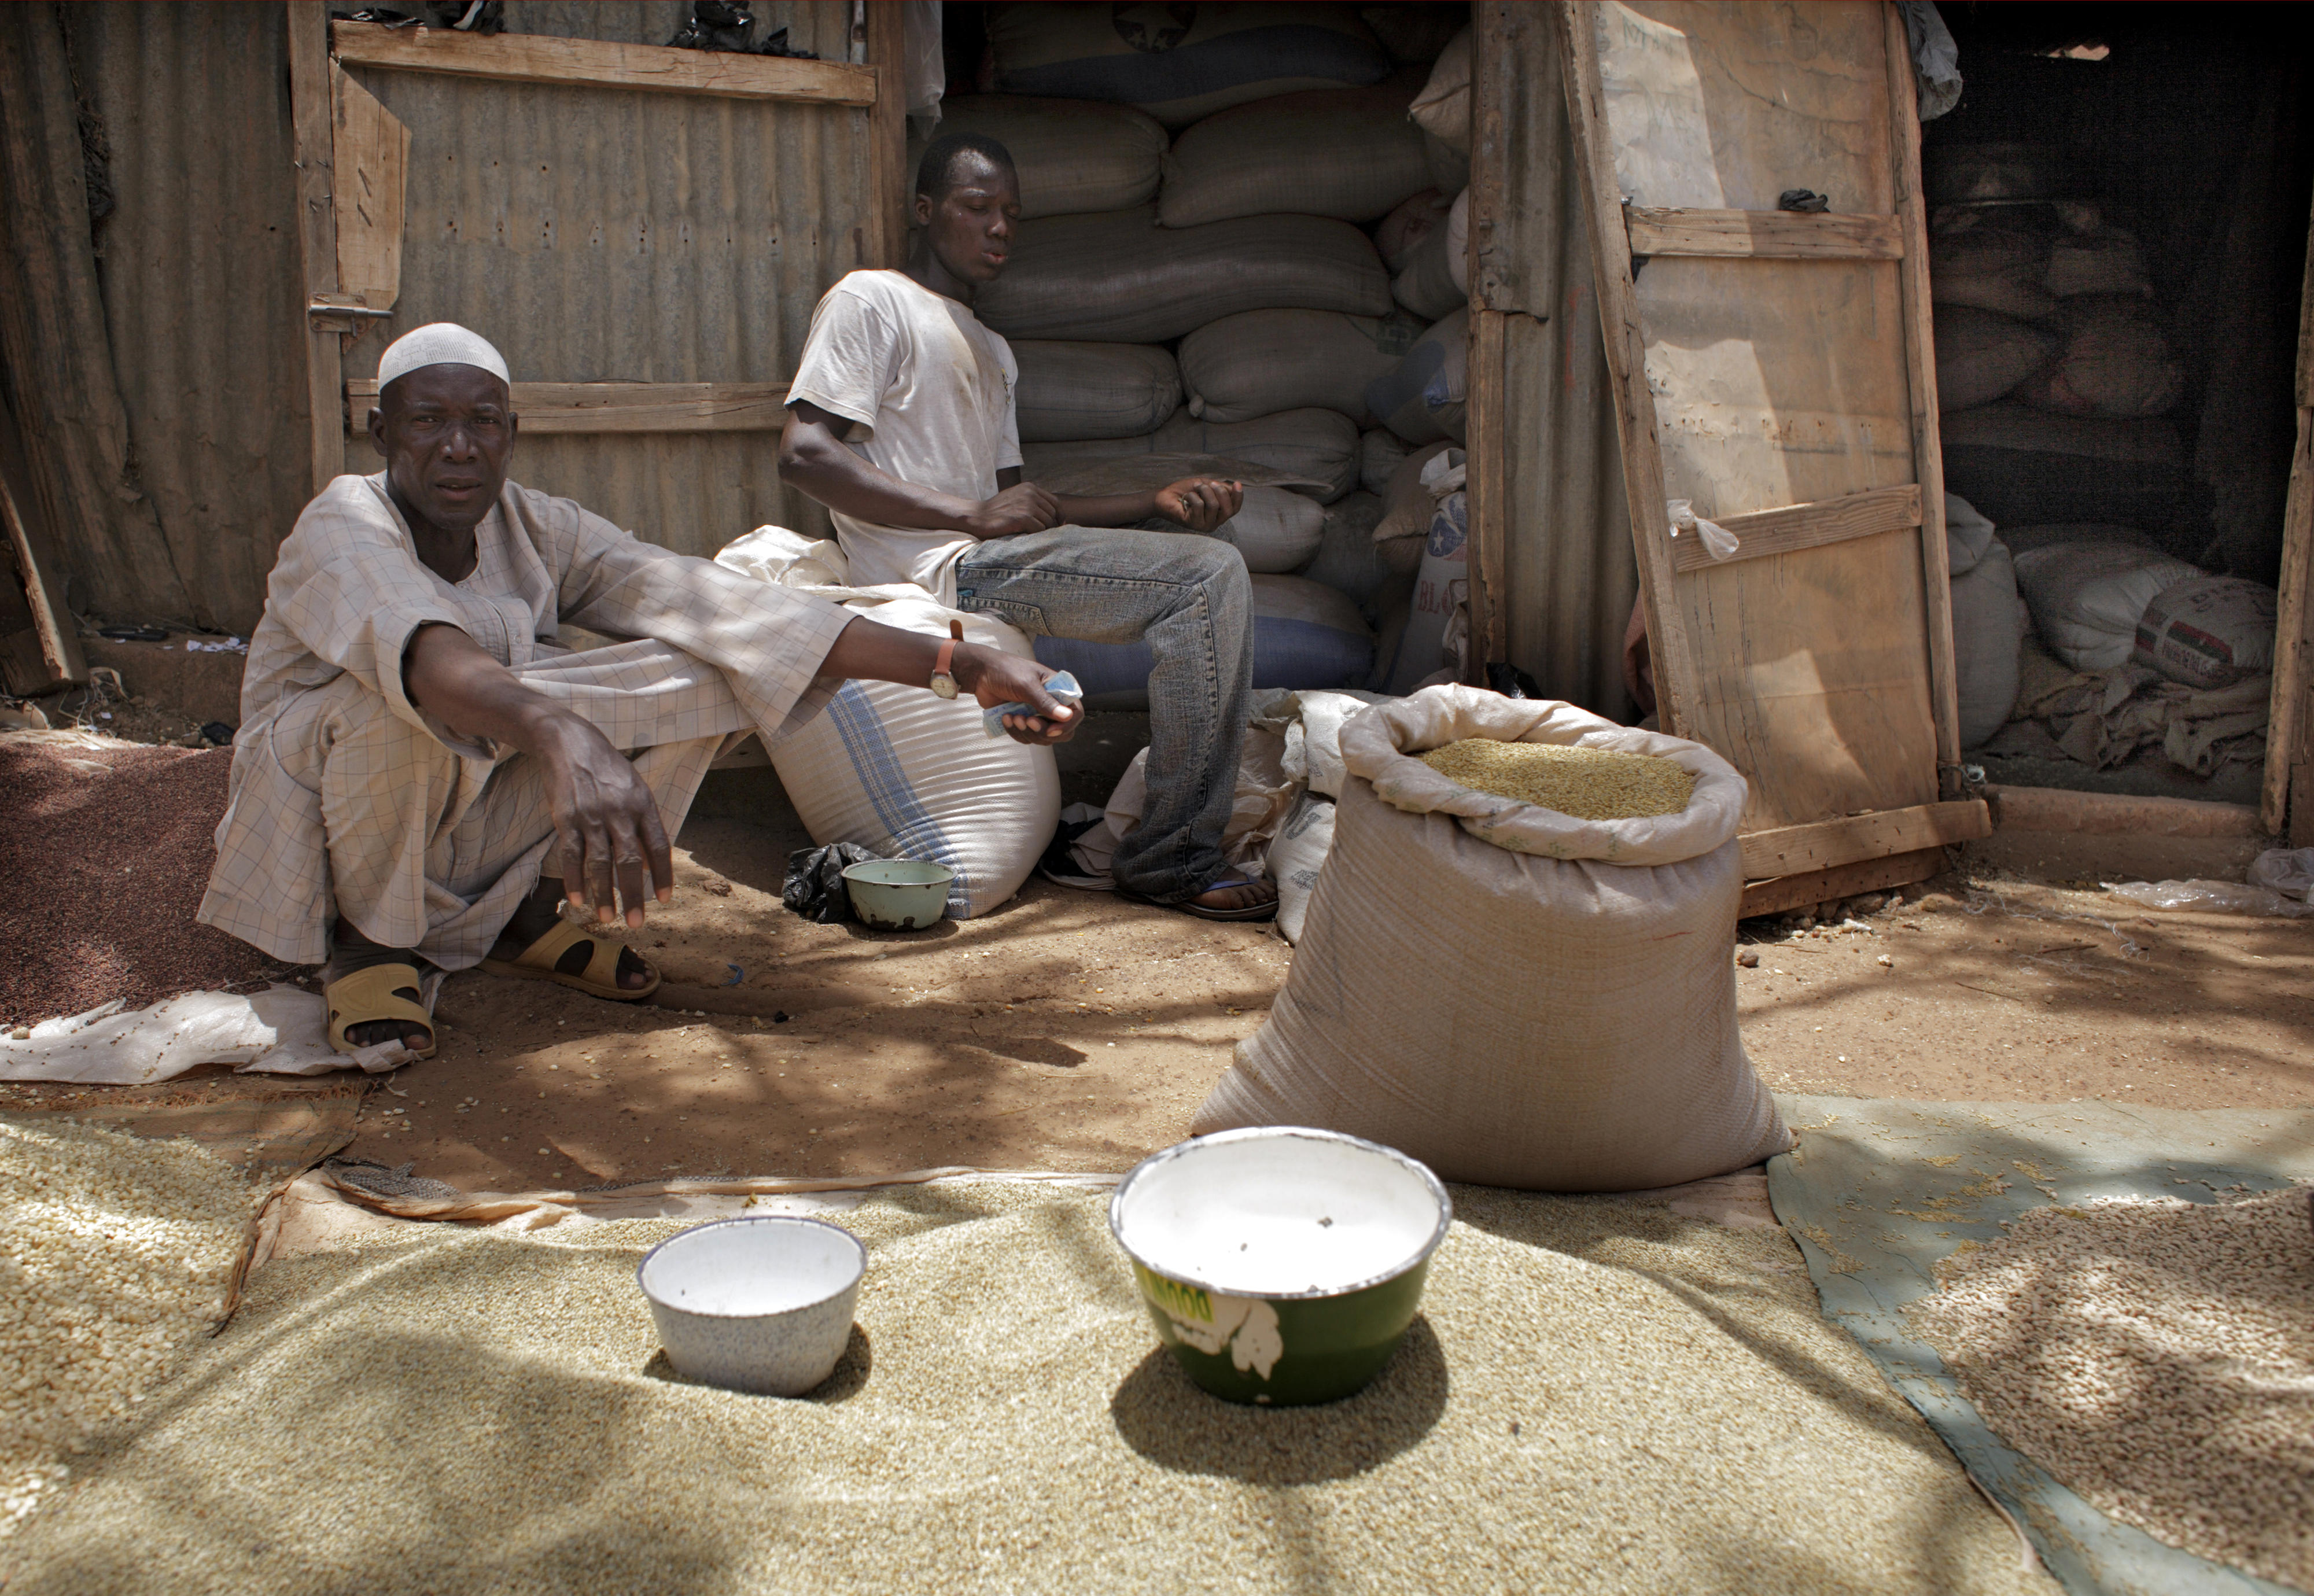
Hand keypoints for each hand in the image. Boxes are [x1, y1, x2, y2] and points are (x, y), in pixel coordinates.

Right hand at [534, 713, 674, 927]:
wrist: (568, 742)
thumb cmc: (607, 769)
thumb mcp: (634, 788)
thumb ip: (643, 822)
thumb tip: (649, 861)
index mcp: (643, 803)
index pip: (659, 845)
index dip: (663, 874)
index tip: (665, 899)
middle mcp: (619, 811)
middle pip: (629, 861)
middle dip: (633, 895)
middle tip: (636, 923)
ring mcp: (591, 815)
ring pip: (599, 863)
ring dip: (604, 894)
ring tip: (608, 918)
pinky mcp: (565, 818)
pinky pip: (571, 855)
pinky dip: (574, 880)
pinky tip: (578, 899)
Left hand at [954, 644, 1078, 745]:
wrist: (981, 674)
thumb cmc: (1006, 671)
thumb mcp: (1026, 684)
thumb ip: (1045, 702)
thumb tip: (1067, 716)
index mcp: (1058, 689)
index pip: (1075, 713)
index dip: (1066, 725)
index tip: (1050, 730)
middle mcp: (1052, 704)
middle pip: (1061, 731)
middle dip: (1043, 731)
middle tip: (1027, 721)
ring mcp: (1038, 715)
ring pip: (1043, 738)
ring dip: (1026, 732)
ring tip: (1012, 716)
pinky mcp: (1024, 723)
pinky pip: (1026, 738)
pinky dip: (1015, 732)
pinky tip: (1005, 718)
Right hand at [960, 481, 1060, 539]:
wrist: (977, 516)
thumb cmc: (997, 511)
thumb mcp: (1016, 499)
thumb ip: (1033, 502)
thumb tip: (1057, 518)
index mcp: (1030, 487)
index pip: (1055, 503)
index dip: (1058, 516)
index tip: (1056, 526)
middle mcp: (1030, 493)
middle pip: (1053, 514)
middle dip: (1050, 526)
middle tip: (1041, 535)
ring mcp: (1026, 505)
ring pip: (1048, 523)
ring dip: (1041, 532)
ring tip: (1029, 534)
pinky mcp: (1022, 517)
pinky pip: (1039, 530)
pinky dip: (1034, 536)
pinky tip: (1025, 535)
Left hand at [1154, 476, 1242, 533]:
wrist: (1164, 496)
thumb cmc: (1185, 491)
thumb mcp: (1206, 486)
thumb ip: (1220, 488)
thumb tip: (1235, 487)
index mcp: (1218, 515)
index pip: (1234, 509)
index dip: (1238, 497)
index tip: (1237, 483)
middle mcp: (1213, 523)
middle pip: (1227, 509)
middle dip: (1220, 491)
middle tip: (1208, 483)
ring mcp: (1203, 525)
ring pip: (1213, 505)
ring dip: (1204, 490)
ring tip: (1195, 488)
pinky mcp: (1192, 524)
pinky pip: (1199, 506)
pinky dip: (1192, 496)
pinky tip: (1186, 498)